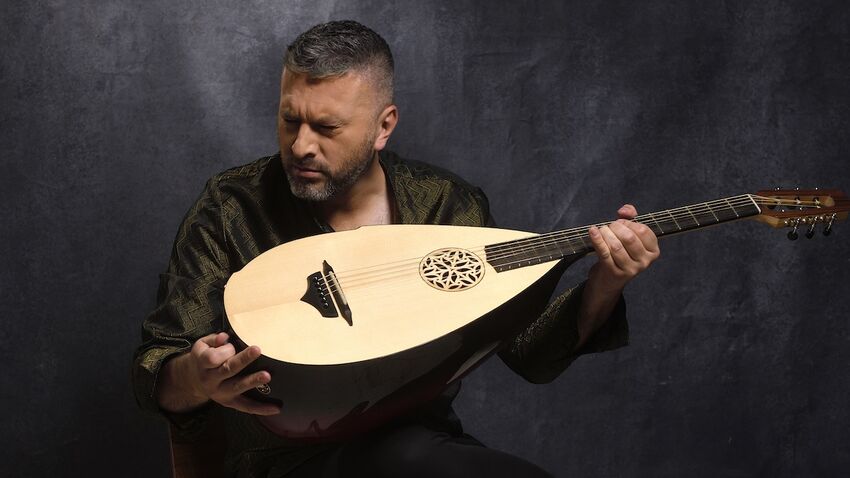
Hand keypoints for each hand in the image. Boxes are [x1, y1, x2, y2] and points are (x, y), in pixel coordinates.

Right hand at [156, 332, 279, 415]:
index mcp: (203, 364)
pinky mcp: (229, 402)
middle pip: (228, 370)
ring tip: (267, 376)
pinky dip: (260, 408)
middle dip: (243, 360)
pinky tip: (275, 408)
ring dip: (253, 381)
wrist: (193, 379)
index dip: (224, 350)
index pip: (213, 358)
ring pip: (237, 388)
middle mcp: (211, 380)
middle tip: (257, 350)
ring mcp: (220, 393)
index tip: (231, 342)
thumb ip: (214, 340)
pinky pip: (245, 407)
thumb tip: (225, 337)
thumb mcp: (203, 345)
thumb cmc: (203, 357)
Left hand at [587, 204, 659, 294]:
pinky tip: (592, 231)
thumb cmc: (621, 253)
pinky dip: (597, 239)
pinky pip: (604, 252)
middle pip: (629, 238)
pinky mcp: (614, 272)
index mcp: (653, 251)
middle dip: (616, 227)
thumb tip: (625, 211)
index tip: (620, 222)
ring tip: (601, 231)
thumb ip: (629, 218)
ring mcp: (630, 269)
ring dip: (605, 233)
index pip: (643, 231)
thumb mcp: (628, 235)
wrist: (608, 280)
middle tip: (609, 227)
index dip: (629, 223)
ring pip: (616, 246)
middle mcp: (644, 262)